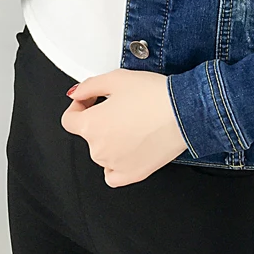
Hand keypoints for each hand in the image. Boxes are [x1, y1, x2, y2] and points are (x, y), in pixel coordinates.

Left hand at [60, 68, 187, 186]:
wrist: (183, 112)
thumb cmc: (153, 95)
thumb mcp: (115, 78)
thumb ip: (88, 86)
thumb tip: (77, 94)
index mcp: (91, 125)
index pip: (69, 120)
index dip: (79, 106)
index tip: (91, 101)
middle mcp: (98, 149)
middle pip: (88, 135)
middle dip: (99, 120)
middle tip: (121, 107)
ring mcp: (115, 165)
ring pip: (102, 153)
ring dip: (110, 139)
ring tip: (133, 123)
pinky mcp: (133, 174)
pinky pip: (113, 174)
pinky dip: (116, 163)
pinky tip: (129, 148)